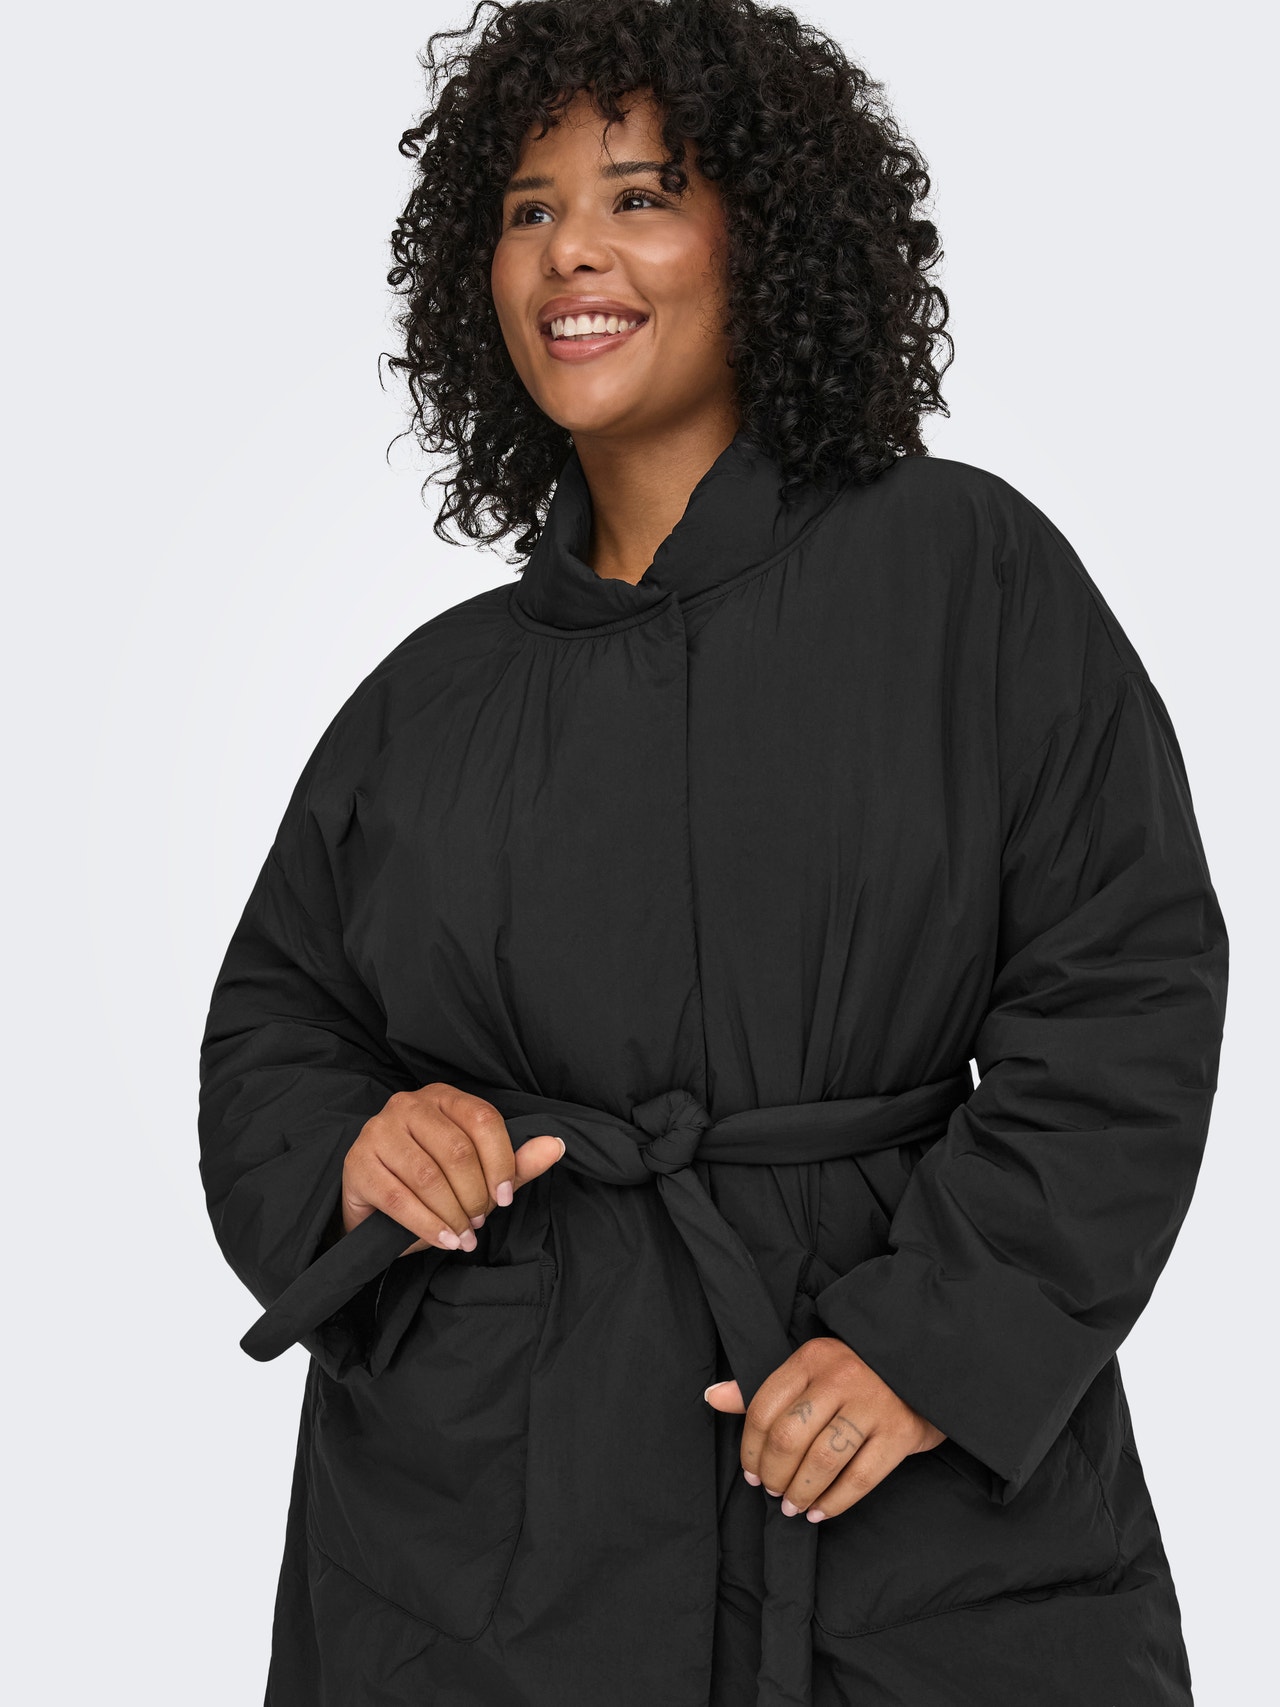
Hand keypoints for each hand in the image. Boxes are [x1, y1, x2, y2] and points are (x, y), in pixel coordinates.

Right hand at [340, 1082, 566, 1255]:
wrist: (376, 1208)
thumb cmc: (432, 1184)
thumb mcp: (479, 1172)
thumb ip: (516, 1161)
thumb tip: (556, 1145)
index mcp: (443, 1097)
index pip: (483, 1119)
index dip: (501, 1162)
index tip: (505, 1198)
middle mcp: (408, 1104)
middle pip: (457, 1149)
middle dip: (475, 1194)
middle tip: (479, 1220)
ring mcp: (378, 1131)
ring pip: (429, 1176)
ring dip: (454, 1214)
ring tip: (464, 1235)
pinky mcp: (358, 1163)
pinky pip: (400, 1199)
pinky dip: (429, 1226)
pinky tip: (445, 1240)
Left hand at [704, 1336, 944, 1521]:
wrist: (925, 1365)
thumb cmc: (858, 1373)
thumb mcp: (811, 1369)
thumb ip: (764, 1388)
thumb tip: (713, 1397)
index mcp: (812, 1358)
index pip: (764, 1408)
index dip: (751, 1449)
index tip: (751, 1472)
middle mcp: (841, 1377)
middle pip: (789, 1438)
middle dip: (773, 1474)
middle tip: (771, 1491)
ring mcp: (873, 1405)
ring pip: (822, 1461)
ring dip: (801, 1492)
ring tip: (793, 1506)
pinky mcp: (900, 1432)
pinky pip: (860, 1478)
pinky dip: (835, 1502)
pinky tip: (821, 1512)